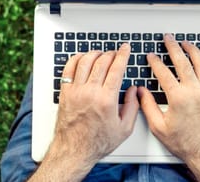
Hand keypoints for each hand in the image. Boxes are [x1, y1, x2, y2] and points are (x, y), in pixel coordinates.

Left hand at [51, 44, 138, 168]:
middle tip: (116, 52)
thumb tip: (134, 91)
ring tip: (101, 54)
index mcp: (107, 100)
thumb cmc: (97, 142)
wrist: (74, 150)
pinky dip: (76, 59)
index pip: (116, 68)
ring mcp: (76, 91)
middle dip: (111, 53)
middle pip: (101, 62)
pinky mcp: (65, 93)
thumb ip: (133, 107)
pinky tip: (82, 58)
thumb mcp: (125, 129)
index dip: (123, 55)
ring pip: (85, 62)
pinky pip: (69, 69)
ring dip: (95, 54)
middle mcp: (90, 92)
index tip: (125, 49)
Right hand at [138, 34, 199, 180]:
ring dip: (192, 49)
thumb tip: (140, 92)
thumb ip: (147, 106)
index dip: (155, 62)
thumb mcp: (159, 127)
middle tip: (168, 38)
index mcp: (178, 97)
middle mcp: (194, 91)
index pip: (164, 72)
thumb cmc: (186, 143)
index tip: (151, 56)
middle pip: (183, 61)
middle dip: (173, 47)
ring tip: (185, 43)